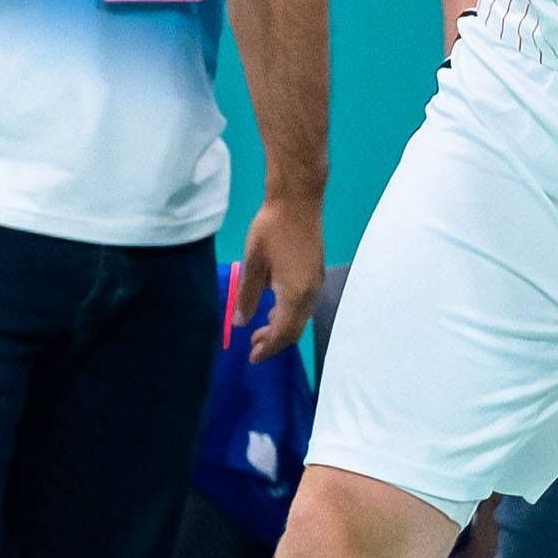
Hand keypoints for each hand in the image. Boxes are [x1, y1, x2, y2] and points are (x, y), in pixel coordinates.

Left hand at [227, 192, 324, 360]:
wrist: (298, 200)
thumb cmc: (272, 228)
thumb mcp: (253, 263)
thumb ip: (248, 295)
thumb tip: (241, 322)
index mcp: (295, 293)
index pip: (283, 332)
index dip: (268, 348)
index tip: (252, 357)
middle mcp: (310, 292)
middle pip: (295, 329)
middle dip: (275, 342)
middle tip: (253, 348)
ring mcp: (316, 282)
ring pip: (301, 317)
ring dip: (282, 328)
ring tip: (260, 331)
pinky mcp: (315, 272)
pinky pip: (304, 304)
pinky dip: (289, 314)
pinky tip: (274, 309)